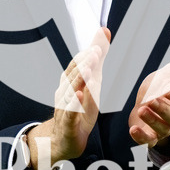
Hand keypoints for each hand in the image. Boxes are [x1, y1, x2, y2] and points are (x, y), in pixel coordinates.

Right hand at [23, 27, 110, 169]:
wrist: (65, 138)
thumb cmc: (79, 106)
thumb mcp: (91, 80)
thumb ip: (97, 58)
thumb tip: (104, 31)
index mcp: (70, 81)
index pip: (77, 65)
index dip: (87, 55)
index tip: (98, 45)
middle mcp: (65, 92)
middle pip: (73, 75)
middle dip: (84, 63)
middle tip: (95, 52)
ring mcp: (65, 107)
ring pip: (71, 92)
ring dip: (79, 80)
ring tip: (88, 70)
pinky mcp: (68, 123)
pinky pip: (70, 113)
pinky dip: (74, 105)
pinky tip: (80, 96)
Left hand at [128, 48, 169, 149]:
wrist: (149, 101)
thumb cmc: (162, 86)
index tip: (168, 90)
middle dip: (162, 110)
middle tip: (150, 100)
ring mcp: (163, 128)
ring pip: (162, 129)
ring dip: (152, 120)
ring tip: (141, 109)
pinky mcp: (151, 136)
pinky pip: (148, 141)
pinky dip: (141, 137)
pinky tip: (133, 129)